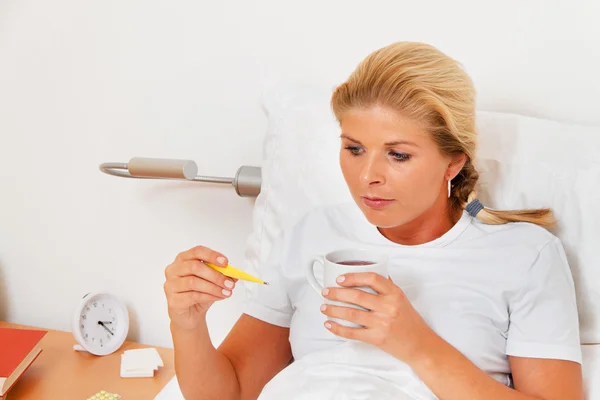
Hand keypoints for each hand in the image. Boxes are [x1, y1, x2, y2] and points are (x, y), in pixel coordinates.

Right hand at [163, 246, 237, 330]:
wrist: (189, 315)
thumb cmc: (198, 294)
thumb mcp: (212, 282)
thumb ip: (221, 275)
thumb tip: (234, 274)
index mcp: (183, 259)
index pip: (197, 251)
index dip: (212, 255)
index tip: (226, 263)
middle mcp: (174, 270)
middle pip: (195, 267)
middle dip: (216, 275)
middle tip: (230, 283)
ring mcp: (170, 285)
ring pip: (194, 282)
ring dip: (214, 287)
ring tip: (226, 292)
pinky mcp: (173, 300)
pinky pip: (192, 296)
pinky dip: (209, 296)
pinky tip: (218, 297)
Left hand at [320, 272, 435, 363]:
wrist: (421, 345)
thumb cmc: (410, 322)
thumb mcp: (402, 299)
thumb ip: (386, 287)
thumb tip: (368, 274)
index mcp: (394, 293)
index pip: (372, 278)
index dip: (353, 277)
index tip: (340, 278)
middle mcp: (388, 306)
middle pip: (356, 296)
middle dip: (336, 293)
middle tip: (326, 292)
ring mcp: (382, 323)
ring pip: (351, 313)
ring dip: (333, 310)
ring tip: (324, 307)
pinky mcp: (377, 338)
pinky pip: (352, 332)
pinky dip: (338, 328)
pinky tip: (329, 324)